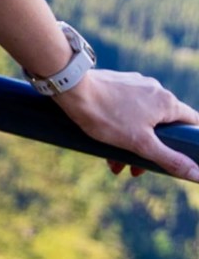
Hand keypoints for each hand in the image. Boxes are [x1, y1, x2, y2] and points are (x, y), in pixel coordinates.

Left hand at [53, 68, 198, 182]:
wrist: (72, 89)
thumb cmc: (107, 116)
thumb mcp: (141, 144)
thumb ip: (171, 160)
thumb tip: (198, 174)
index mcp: (166, 102)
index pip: (192, 121)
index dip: (190, 141)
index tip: (182, 157)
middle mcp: (154, 89)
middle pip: (163, 125)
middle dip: (151, 151)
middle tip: (136, 171)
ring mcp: (134, 85)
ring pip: (142, 120)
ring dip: (132, 145)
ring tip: (115, 165)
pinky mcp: (117, 84)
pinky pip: (126, 111)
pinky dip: (120, 130)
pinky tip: (104, 148)